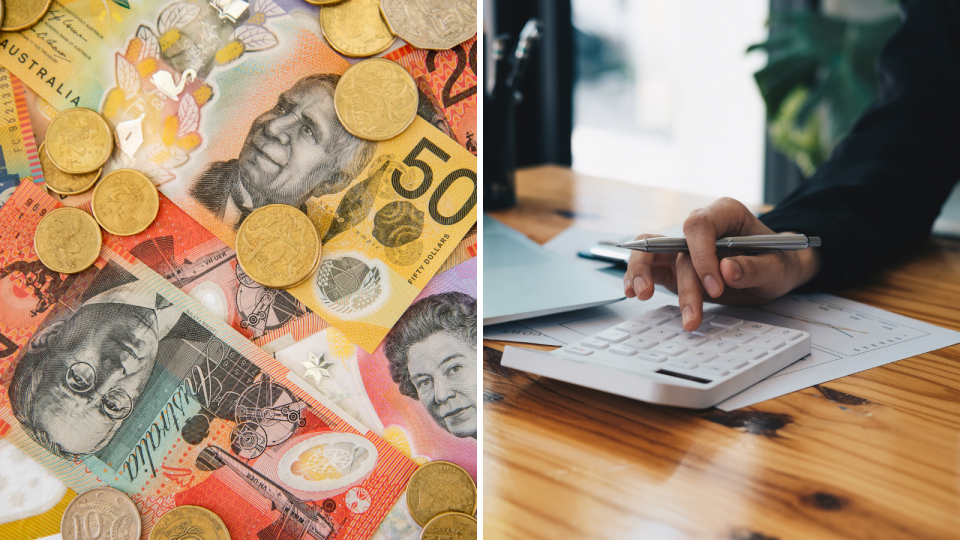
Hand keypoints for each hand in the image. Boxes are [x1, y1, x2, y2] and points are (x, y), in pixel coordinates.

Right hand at [623, 198, 820, 330]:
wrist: (774, 269)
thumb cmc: (778, 261)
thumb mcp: (778, 267)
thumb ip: (755, 269)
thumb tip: (727, 271)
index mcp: (725, 214)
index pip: (699, 226)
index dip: (701, 255)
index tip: (715, 287)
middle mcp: (700, 227)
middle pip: (676, 246)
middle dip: (684, 283)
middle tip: (692, 314)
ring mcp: (683, 247)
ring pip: (652, 251)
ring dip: (644, 273)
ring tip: (641, 295)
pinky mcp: (674, 265)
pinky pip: (649, 266)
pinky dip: (638, 277)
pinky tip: (633, 292)